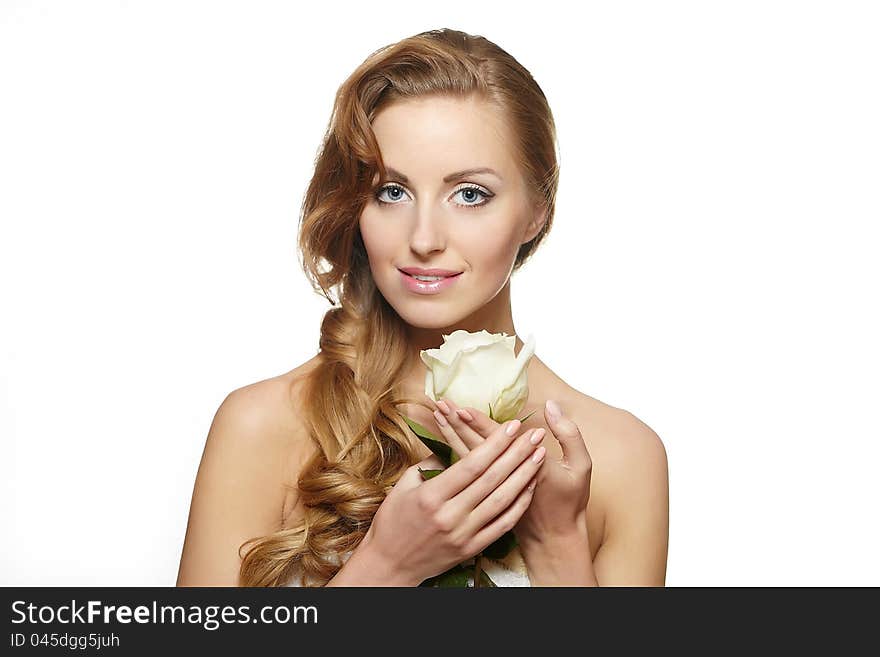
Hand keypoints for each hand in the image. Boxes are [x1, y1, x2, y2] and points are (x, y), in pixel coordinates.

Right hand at [358, 416, 545, 584]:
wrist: (390, 565)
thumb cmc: (394, 521)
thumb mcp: (405, 485)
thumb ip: (432, 462)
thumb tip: (455, 441)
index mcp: (431, 496)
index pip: (472, 465)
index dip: (495, 444)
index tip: (512, 425)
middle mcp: (450, 515)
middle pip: (492, 479)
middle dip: (517, 453)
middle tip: (535, 434)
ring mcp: (463, 534)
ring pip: (502, 500)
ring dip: (524, 475)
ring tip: (540, 455)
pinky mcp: (472, 549)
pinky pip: (503, 524)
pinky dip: (519, 504)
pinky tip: (530, 485)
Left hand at [428, 397, 591, 544]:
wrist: (554, 538)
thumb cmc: (568, 502)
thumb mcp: (580, 467)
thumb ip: (568, 434)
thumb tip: (551, 405)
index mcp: (525, 468)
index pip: (497, 443)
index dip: (479, 424)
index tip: (461, 408)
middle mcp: (503, 481)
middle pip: (474, 447)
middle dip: (456, 424)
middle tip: (441, 404)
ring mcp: (490, 490)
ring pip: (465, 459)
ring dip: (451, 435)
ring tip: (438, 415)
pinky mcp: (484, 494)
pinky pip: (466, 474)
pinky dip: (454, 454)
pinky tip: (445, 440)